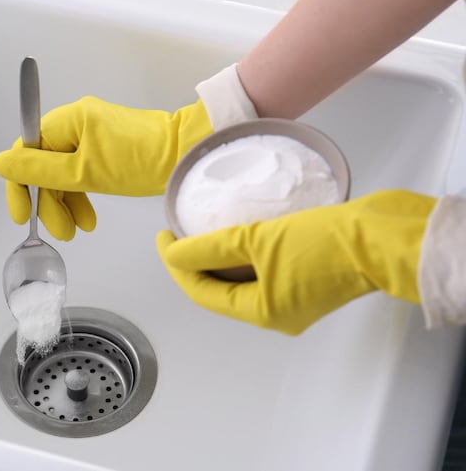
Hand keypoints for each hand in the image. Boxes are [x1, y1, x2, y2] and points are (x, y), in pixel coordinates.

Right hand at [0, 96, 213, 239]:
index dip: (20, 186)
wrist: (185, 154)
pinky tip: (88, 218)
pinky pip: (80, 172)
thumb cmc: (138, 161)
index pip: (26, 152)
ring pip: (62, 173)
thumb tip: (0, 163)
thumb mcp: (83, 172)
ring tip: (78, 230)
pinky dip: (81, 195)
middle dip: (49, 202)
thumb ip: (39, 170)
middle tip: (61, 232)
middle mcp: (74, 122)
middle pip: (44, 165)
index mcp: (66, 120)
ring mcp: (91, 135)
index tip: (22, 216)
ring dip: (65, 203)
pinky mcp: (105, 148)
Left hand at [156, 190, 435, 334]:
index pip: (203, 293)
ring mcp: (295, 300)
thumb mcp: (258, 240)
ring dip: (219, 260)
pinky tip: (236, 234)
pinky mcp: (310, 281)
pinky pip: (263, 272)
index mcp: (263, 312)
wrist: (383, 237)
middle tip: (177, 234)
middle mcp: (277, 314)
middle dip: (195, 264)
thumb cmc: (324, 243)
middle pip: (220, 291)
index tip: (163, 236)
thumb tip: (174, 253)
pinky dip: (245, 257)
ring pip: (242, 282)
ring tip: (200, 232)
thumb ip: (210, 248)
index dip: (177, 265)